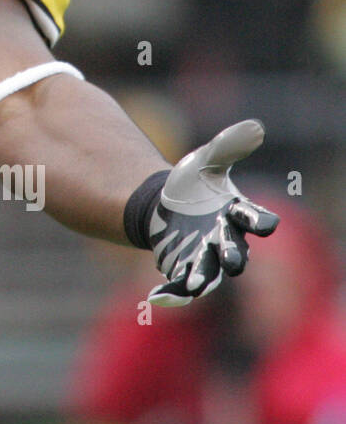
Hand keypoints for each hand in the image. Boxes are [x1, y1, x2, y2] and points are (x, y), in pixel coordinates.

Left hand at [147, 119, 278, 306]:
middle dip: (233, 256)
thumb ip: (226, 148)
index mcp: (236, 214)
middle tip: (232, 261)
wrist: (168, 205)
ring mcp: (206, 256)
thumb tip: (251, 127)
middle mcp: (226, 239)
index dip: (260, 222)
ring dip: (203, 278)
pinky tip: (158, 296)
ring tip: (194, 284)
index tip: (265, 224)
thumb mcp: (206, 162)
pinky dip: (174, 290)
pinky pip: (182, 281)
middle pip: (236, 252)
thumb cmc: (195, 184)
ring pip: (210, 272)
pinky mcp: (184, 266)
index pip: (255, 219)